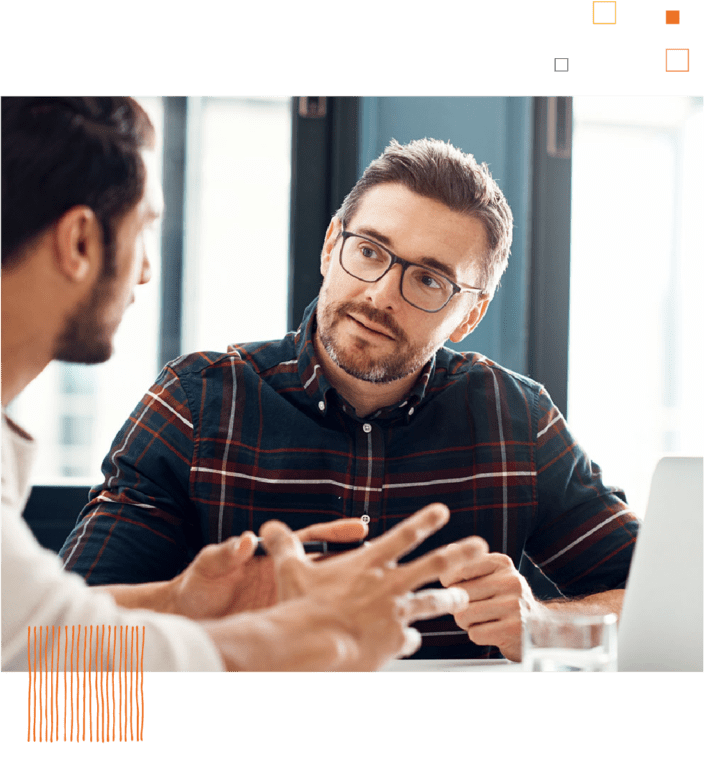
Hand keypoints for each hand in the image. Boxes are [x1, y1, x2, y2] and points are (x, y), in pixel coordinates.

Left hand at [167, 518, 368, 619]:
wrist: (185, 620)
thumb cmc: (196, 587)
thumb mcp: (209, 567)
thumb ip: (225, 553)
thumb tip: (243, 541)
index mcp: (272, 557)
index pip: (310, 539)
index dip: (336, 534)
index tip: (360, 529)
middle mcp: (284, 578)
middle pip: (329, 568)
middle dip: (358, 566)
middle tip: (386, 564)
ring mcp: (285, 601)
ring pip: (326, 598)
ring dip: (351, 599)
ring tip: (383, 604)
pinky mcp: (280, 624)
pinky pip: (309, 626)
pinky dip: (330, 631)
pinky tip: (352, 639)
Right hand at [227, 503, 487, 671]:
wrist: (313, 644)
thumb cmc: (302, 607)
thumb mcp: (290, 570)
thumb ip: (284, 546)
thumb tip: (267, 528)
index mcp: (369, 564)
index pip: (403, 535)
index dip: (424, 521)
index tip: (442, 511)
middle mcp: (389, 586)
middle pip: (435, 565)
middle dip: (460, 553)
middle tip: (480, 547)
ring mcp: (395, 614)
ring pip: (432, 604)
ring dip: (450, 600)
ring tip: (462, 599)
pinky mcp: (394, 642)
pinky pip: (409, 639)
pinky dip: (409, 639)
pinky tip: (409, 641)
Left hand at [440, 551, 546, 660]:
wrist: (540, 628)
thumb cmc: (505, 599)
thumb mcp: (494, 575)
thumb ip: (470, 563)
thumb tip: (449, 549)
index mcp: (502, 563)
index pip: (459, 569)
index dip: (450, 582)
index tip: (456, 588)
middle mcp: (511, 580)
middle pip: (459, 593)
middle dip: (459, 605)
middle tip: (474, 608)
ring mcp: (514, 606)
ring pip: (463, 614)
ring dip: (466, 622)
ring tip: (483, 620)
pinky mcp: (514, 630)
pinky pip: (475, 633)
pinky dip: (478, 635)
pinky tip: (492, 631)